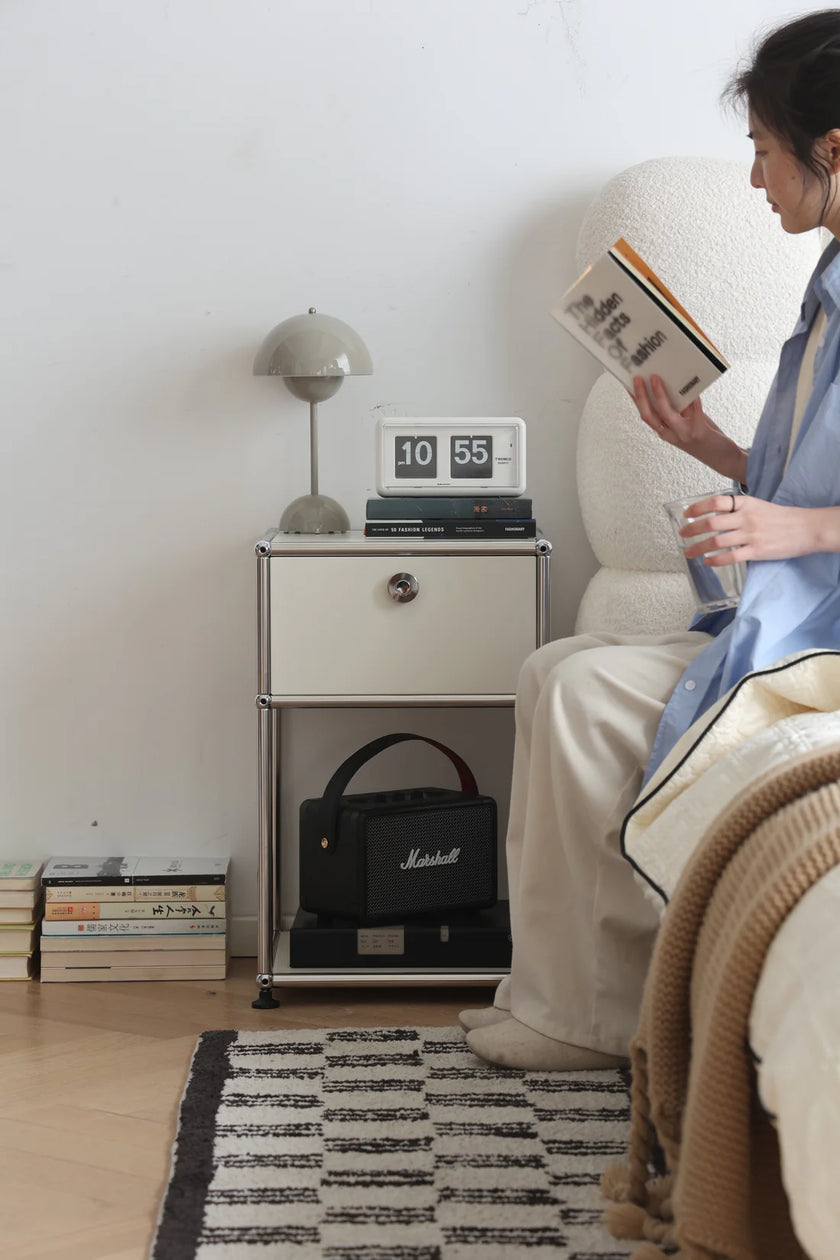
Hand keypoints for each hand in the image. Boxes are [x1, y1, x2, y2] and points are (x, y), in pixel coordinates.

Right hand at [631, 375, 747, 483]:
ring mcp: (684, 434)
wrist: (723, 458)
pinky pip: (694, 411)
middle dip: (642, 396)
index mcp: (666, 432)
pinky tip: (693, 390)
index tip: (630, 384)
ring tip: (656, 378)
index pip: (646, 415)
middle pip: (649, 415)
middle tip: (638, 378)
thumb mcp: (687, 424)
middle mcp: (671, 435)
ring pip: (665, 414)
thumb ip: (680, 410)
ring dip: (660, 395)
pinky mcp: (699, 432)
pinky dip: (693, 400)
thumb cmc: (706, 440)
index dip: (636, 400)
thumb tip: (673, 386)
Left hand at [679, 494, 833, 564]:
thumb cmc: (781, 518)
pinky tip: (708, 562)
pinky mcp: (756, 551)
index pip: (716, 502)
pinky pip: (730, 557)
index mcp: (746, 503)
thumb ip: (739, 509)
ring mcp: (751, 535)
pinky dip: (715, 560)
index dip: (697, 508)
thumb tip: (716, 515)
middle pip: (711, 523)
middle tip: (682, 534)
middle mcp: (746, 517)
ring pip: (716, 542)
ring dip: (698, 548)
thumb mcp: (758, 506)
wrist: (806, 528)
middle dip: (692, 529)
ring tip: (689, 552)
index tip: (686, 514)